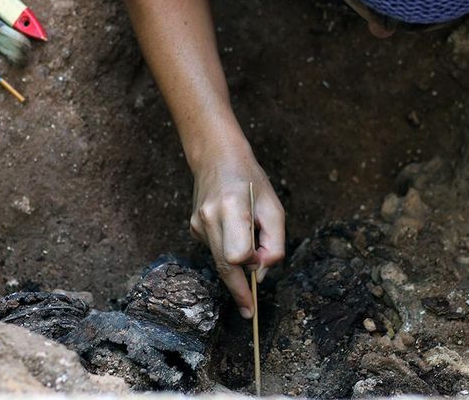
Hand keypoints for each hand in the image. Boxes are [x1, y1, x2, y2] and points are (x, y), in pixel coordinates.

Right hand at [189, 149, 284, 317]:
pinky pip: (215, 250)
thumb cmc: (251, 180)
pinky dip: (227, 249)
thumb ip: (275, 242)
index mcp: (232, 208)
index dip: (251, 266)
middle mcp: (209, 218)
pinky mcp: (193, 227)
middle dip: (239, 289)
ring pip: (219, 261)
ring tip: (248, 237)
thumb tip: (262, 272)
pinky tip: (232, 229)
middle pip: (224, 267)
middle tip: (249, 312)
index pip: (237, 255)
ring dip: (237, 264)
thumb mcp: (274, 207)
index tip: (260, 271)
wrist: (216, 157)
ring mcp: (197, 224)